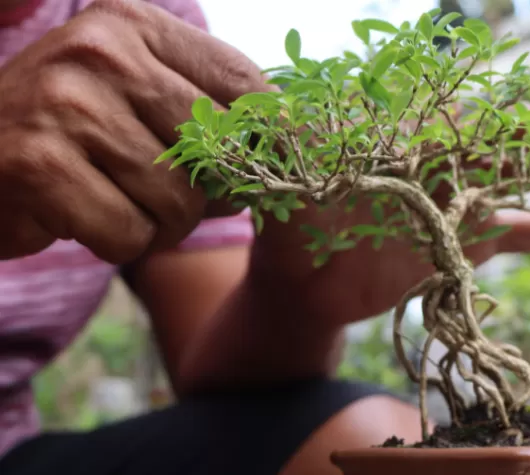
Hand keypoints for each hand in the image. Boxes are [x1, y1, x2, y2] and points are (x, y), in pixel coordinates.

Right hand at [0, 0, 269, 262]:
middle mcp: (99, 51)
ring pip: (178, 198)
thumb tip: (292, 141)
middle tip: (173, 196)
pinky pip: (130, 233)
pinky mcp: (39, 165)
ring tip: (119, 202)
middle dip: (210, 191)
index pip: (241, 81)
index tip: (269, 165)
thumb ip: (203, 104)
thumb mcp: (134, 92)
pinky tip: (85, 218)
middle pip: (215, 147)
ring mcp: (63, 104)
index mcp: (132, 23)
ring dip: (162, 223)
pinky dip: (121, 242)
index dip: (268, 136)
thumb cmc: (69, 133)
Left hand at [249, 142, 529, 325]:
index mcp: (402, 150)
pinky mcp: (471, 244)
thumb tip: (264, 106)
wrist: (302, 287)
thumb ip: (288, 148)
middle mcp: (439, 172)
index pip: (457, 135)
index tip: (527, 141)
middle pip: (501, 158)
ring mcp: (460, 207)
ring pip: (524, 193)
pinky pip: (529, 236)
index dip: (494, 137)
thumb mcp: (286, 184)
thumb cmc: (290, 229)